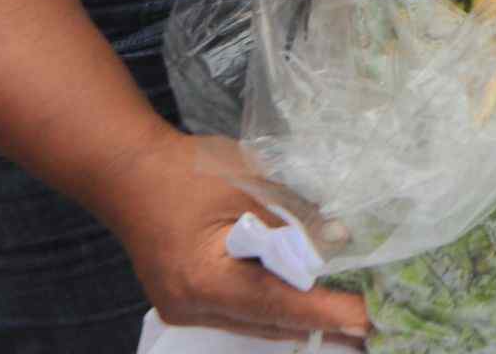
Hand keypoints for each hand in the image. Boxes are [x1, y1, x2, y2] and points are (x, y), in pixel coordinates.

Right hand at [104, 134, 369, 344]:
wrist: (128, 171)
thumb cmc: (186, 172)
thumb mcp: (250, 188)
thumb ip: (294, 219)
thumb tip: (339, 241)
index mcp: (203, 280)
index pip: (276, 304)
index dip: (324, 311)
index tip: (365, 319)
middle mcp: (190, 306)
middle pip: (267, 323)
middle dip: (318, 320)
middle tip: (367, 316)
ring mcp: (183, 308)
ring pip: (254, 322)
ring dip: (297, 314)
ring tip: (346, 309)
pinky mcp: (185, 301)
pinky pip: (239, 312)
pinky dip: (272, 304)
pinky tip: (305, 296)